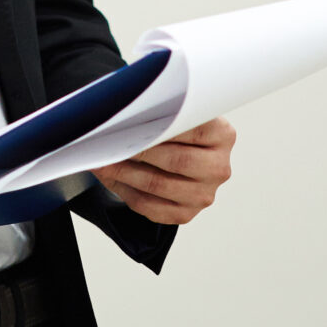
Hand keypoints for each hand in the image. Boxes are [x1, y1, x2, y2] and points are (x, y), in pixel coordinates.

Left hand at [92, 117, 234, 224]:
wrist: (179, 155)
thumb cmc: (174, 129)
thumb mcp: (176, 113)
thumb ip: (161, 112)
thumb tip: (125, 115)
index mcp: (223, 135)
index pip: (191, 129)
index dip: (160, 126)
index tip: (132, 122)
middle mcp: (218, 167)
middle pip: (177, 160)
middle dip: (139, 151)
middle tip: (111, 142)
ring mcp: (204, 194)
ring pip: (159, 185)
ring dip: (125, 173)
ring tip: (103, 161)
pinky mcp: (186, 214)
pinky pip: (150, 207)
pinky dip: (125, 192)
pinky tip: (111, 178)